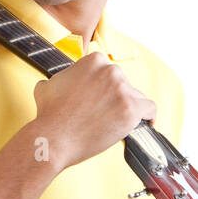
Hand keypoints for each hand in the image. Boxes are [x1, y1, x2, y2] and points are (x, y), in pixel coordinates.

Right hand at [31, 52, 155, 170]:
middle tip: (104, 113)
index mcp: (94, 61)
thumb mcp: (48, 85)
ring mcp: (122, 90)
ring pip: (136, 97)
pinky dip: (147, 116)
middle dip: (115, 97)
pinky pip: (149, 109)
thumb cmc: (49, 115)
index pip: (109, 71)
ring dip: (128, 107)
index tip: (100, 98)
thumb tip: (61, 81)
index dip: (104, 87)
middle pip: (124, 83)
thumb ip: (62, 78)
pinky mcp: (131, 109)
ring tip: (116, 122)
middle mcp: (111, 71)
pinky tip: (144, 123)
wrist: (53, 138)